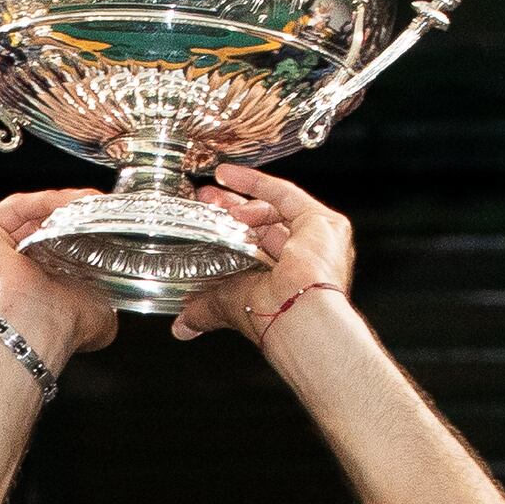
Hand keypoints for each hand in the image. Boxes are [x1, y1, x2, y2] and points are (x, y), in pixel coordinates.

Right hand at [0, 184, 119, 379]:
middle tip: (97, 207)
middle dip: (69, 215)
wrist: (34, 325)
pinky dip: (47, 200)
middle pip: (38, 228)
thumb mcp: (99, 312)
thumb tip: (117, 300)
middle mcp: (3, 271)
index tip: (102, 223)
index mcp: (27, 290)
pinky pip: (18, 206)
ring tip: (89, 201)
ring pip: (29, 214)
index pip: (48, 251)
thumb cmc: (59, 326)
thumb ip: (106, 299)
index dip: (76, 234)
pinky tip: (73, 201)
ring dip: (62, 204)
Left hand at [169, 162, 356, 349]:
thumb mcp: (228, 306)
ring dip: (238, 201)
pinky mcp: (322, 222)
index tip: (207, 226)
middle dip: (231, 213)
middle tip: (206, 203)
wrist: (298, 314)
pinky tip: (227, 175)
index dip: (231, 236)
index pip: (257, 251)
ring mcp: (318, 241)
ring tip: (209, 197)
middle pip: (265, 226)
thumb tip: (182, 328)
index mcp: (287, 283)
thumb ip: (205, 310)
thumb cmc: (273, 317)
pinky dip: (253, 182)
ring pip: (274, 209)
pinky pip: (283, 193)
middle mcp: (307, 262)